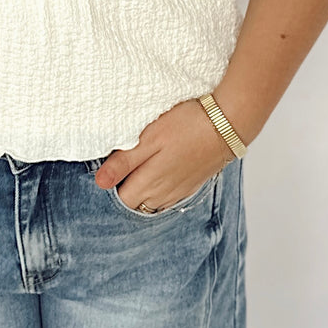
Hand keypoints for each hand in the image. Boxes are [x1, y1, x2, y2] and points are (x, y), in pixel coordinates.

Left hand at [94, 97, 230, 210]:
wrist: (227, 124)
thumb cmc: (186, 125)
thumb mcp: (148, 138)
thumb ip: (123, 162)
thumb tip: (100, 183)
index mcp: (149, 184)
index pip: (120, 200)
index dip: (112, 185)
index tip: (112, 167)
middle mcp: (163, 195)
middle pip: (135, 204)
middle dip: (125, 189)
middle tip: (124, 164)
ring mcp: (179, 192)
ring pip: (151, 202)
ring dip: (143, 190)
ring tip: (142, 165)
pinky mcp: (191, 186)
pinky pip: (167, 197)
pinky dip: (159, 188)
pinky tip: (161, 169)